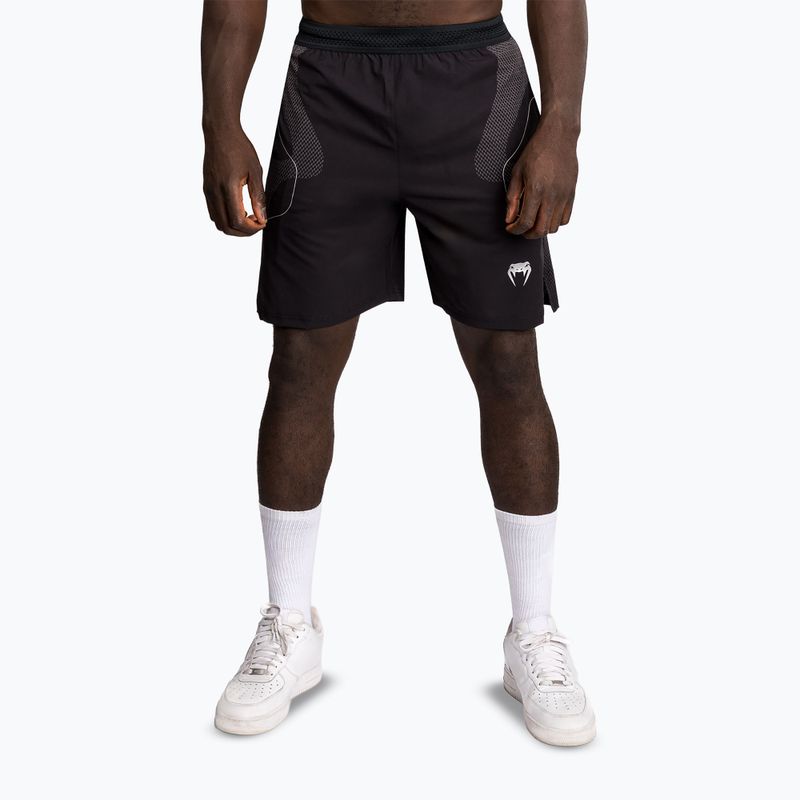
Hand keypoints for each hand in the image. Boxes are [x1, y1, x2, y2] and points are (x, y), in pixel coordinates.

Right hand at [203, 127, 265, 235]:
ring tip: (248, 216)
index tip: (263, 222)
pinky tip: (238, 209)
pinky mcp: (206, 189)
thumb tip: (262, 218)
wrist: (220, 132)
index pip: (237, 221)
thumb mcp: (255, 171)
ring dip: (234, 226)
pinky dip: (226, 218)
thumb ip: (258, 197)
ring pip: (218, 223)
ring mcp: (208, 191)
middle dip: (244, 232)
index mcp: (228, 187)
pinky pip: (214, 213)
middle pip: (226, 227)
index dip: (252, 228)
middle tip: (257, 223)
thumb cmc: (239, 148)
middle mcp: (215, 192)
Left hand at [505, 121, 577, 237]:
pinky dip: (554, 223)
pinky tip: (546, 215)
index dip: (515, 230)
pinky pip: (565, 219)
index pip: (525, 222)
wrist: (558, 137)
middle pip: (541, 230)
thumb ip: (513, 199)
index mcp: (536, 190)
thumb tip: (509, 219)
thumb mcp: (517, 173)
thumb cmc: (535, 152)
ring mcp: (564, 196)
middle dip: (527, 234)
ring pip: (554, 227)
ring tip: (533, 221)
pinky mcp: (571, 194)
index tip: (510, 227)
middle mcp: (552, 196)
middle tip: (520, 228)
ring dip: (541, 229)